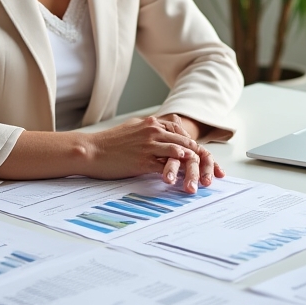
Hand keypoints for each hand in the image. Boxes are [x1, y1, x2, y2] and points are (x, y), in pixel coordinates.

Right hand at [84, 117, 222, 192]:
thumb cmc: (109, 143)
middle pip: (187, 142)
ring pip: (180, 153)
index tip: (207, 159)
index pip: (182, 133)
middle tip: (214, 171)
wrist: (91, 150)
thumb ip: (150, 129)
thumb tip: (163, 132)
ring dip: (194, 167)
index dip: (196, 146)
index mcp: (152, 123)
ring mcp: (149, 145)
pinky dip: (180, 174)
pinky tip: (188, 181)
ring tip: (205, 178)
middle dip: (203, 158)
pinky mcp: (143, 160)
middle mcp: (153, 131)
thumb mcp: (132, 129)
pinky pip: (167, 166)